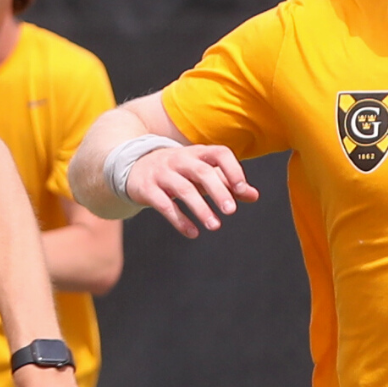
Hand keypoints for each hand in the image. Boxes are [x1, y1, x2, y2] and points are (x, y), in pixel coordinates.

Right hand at [115, 137, 255, 236]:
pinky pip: (164, 205)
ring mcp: (162, 173)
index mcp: (197, 153)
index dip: (232, 169)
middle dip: (218, 191)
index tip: (242, 189)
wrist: (133, 165)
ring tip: (215, 226)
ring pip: (183, 190)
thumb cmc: (177, 170)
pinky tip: (192, 233)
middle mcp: (180, 160)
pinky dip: (179, 220)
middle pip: (201, 172)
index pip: (219, 153)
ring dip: (200, 209)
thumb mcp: (201, 172)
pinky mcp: (147, 189)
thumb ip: (227, 183)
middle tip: (231, 211)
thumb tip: (254, 195)